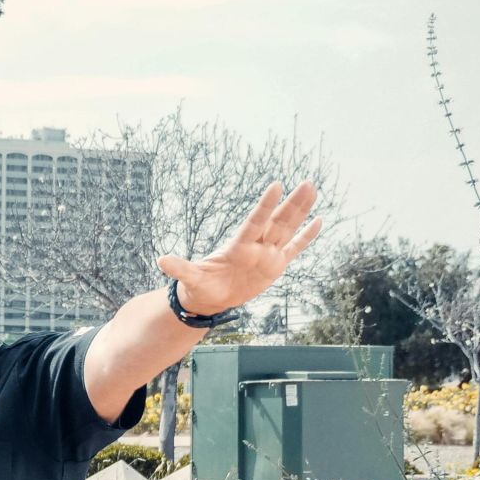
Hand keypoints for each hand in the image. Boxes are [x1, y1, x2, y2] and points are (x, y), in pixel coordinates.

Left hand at [156, 180, 321, 316]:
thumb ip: (180, 269)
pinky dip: (305, 237)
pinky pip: (294, 249)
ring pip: (288, 229)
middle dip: (292, 204)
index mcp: (238, 247)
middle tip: (306, 182)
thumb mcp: (191, 279)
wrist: (211, 296)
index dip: (265, 207)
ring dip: (301, 211)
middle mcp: (256, 247)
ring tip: (312, 189)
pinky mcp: (275, 266)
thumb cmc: (200, 285)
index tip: (276, 186)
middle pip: (277, 222)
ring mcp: (267, 254)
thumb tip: (160, 261)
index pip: (254, 223)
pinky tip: (318, 220)